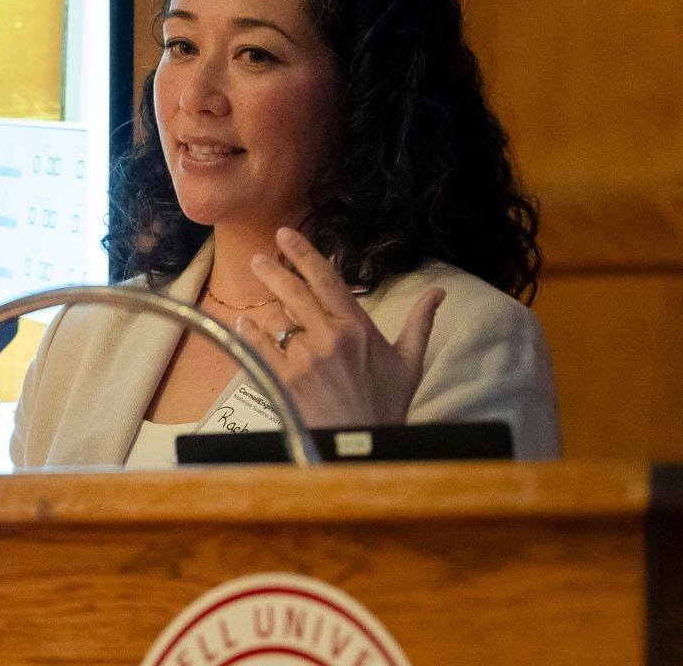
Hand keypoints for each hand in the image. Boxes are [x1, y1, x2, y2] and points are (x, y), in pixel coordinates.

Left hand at [235, 227, 445, 426]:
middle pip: (294, 292)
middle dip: (274, 271)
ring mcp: (305, 359)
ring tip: (262, 299)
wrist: (364, 445)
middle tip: (259, 259)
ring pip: (276, 319)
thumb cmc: (386, 404)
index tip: (286, 236)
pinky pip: (260, 347)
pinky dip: (250, 333)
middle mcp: (329, 338)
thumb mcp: (410, 362)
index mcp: (358, 328)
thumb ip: (420, 322)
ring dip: (268, 307)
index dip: (305, 254)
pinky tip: (244, 323)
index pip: (327, 280)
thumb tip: (438, 293)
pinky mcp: (285, 379)